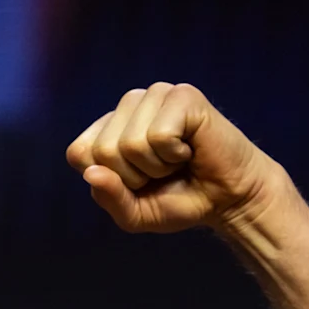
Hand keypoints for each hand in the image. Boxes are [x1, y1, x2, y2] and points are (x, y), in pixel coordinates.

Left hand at [65, 83, 286, 233]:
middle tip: (163, 172)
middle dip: (135, 176)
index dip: (110, 180)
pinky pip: (159, 136)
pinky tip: (189, 149)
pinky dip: (175, 154)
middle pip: (103, 151)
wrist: (229, 199)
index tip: (139, 181)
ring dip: (156, 166)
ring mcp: (155, 95)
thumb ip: (110, 198)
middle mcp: (129, 104)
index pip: (79, 153)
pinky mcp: (182, 95)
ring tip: (176, 160)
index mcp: (109, 126)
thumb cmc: (180, 200)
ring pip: (129, 143)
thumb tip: (91, 174)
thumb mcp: (135, 214)